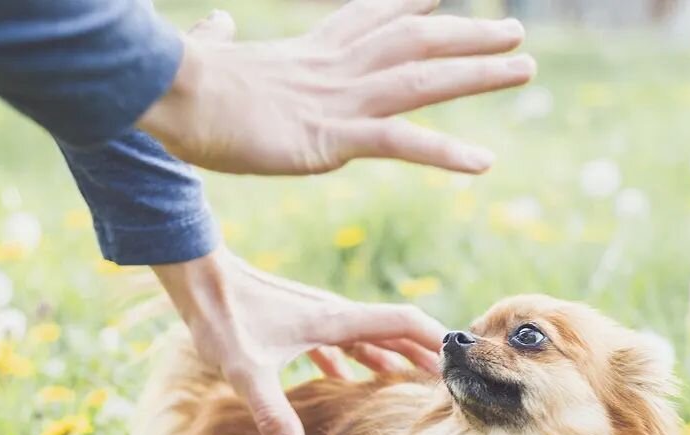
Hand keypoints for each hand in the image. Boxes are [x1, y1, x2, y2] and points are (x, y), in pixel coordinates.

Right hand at [138, 1, 532, 175]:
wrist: (165, 93)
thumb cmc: (177, 82)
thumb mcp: (209, 55)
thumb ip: (222, 41)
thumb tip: (217, 24)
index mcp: (307, 51)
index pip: (368, 18)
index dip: (408, 5)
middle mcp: (334, 68)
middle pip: (414, 40)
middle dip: (467, 34)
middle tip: (514, 31)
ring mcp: (338, 100)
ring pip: (423, 78)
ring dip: (477, 73)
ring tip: (524, 68)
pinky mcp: (332, 138)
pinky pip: (400, 143)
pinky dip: (444, 152)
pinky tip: (482, 164)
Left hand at [152, 248, 444, 434]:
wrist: (196, 275)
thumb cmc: (223, 317)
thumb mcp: (246, 371)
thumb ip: (272, 414)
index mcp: (336, 320)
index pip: (402, 322)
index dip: (435, 339)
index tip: (461, 358)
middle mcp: (334, 315)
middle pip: (393, 331)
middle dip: (422, 355)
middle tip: (447, 381)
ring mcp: (317, 316)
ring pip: (367, 337)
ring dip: (390, 358)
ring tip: (408, 384)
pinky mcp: (298, 321)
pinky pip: (339, 341)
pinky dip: (354, 359)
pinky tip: (344, 381)